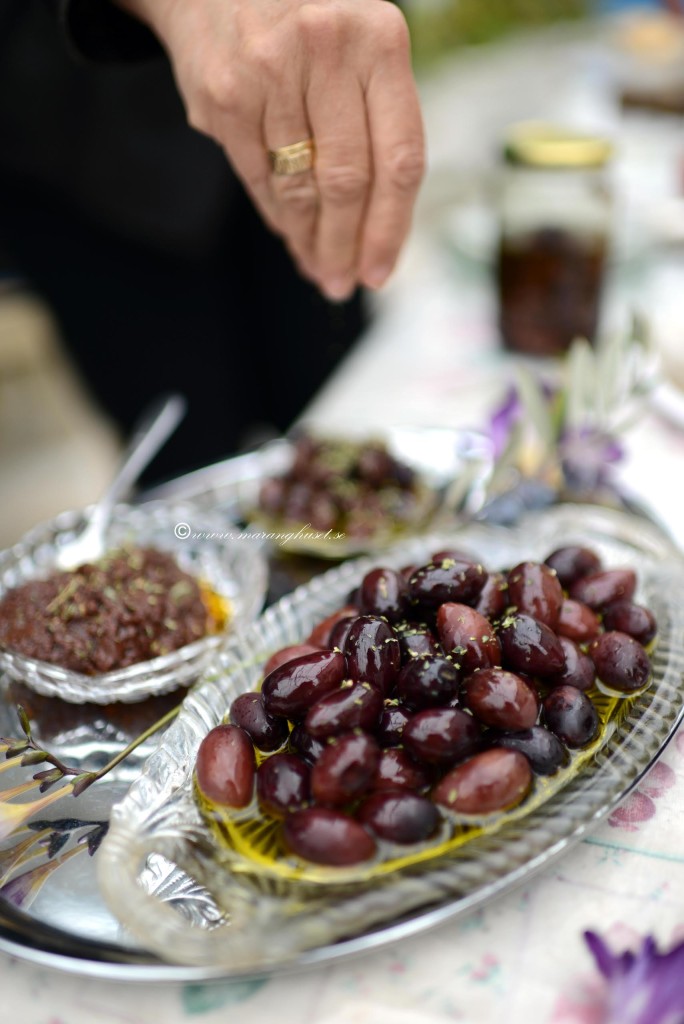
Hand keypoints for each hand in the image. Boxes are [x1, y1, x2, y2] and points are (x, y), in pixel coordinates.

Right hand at [118, 0, 424, 298]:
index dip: (391, 228)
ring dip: (308, 240)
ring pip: (299, 187)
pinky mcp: (225, 93)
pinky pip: (258, 177)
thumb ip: (378, 123)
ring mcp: (271, 70)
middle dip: (345, 246)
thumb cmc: (309, 31)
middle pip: (348, 182)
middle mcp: (329, 48)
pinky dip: (277, 213)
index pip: (400, 159)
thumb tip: (378, 229)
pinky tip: (289, 232)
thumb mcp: (361, 51)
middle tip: (341, 282)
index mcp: (381, 40)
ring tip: (317, 267)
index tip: (380, 272)